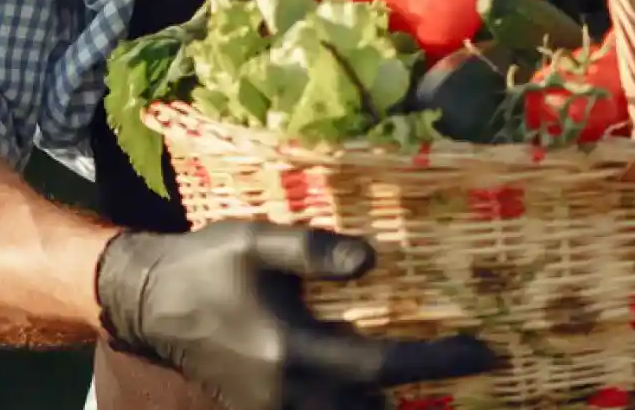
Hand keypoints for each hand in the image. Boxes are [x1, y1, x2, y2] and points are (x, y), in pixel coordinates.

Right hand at [97, 220, 498, 409]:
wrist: (150, 302)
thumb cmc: (207, 263)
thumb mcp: (257, 242)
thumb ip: (313, 250)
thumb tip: (372, 259)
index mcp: (291, 351)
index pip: (380, 366)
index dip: (436, 361)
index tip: (484, 350)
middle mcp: (287, 392)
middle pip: (371, 407)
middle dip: (422, 391)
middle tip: (471, 362)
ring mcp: (274, 407)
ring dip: (387, 400)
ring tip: (433, 370)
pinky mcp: (264, 408)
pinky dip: (355, 403)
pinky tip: (376, 381)